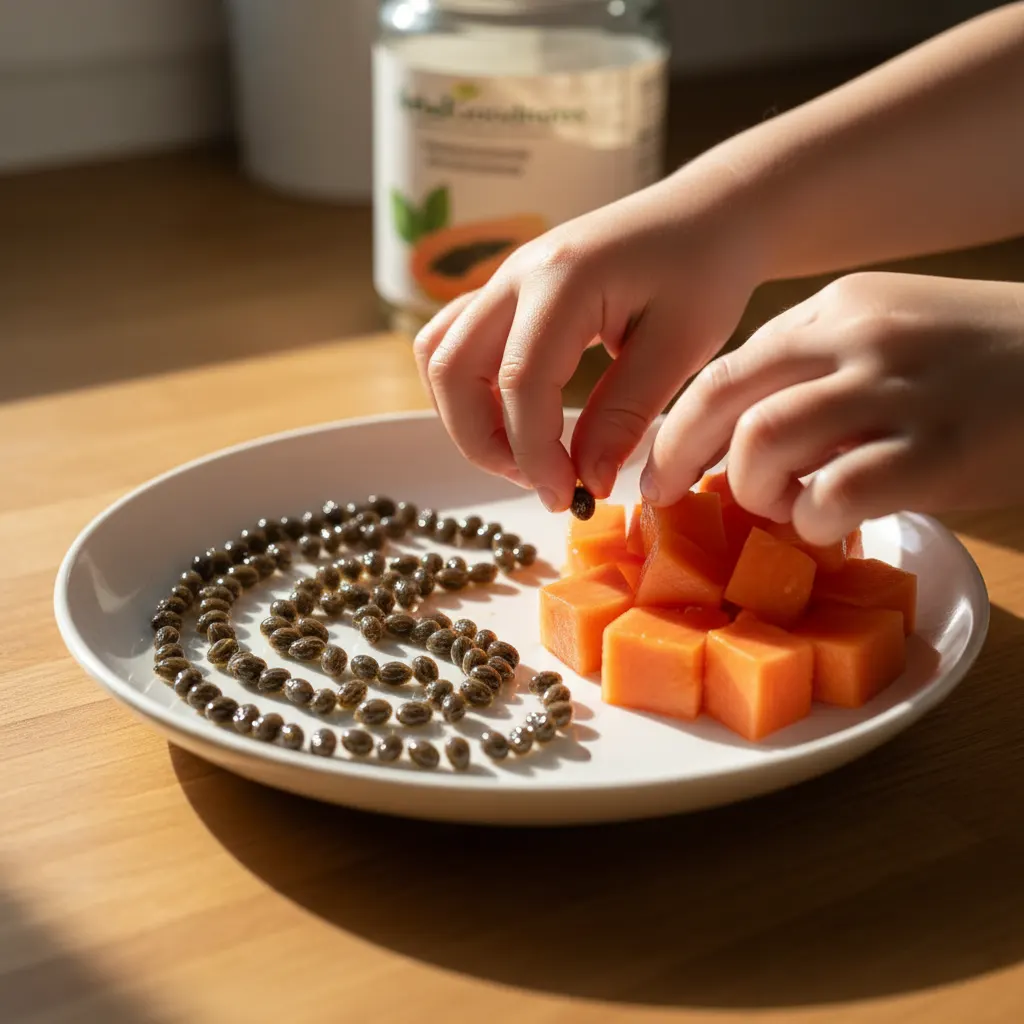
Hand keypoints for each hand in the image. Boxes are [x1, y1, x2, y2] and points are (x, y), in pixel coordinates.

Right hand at [413, 164, 764, 510]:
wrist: (708, 212)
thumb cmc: (706, 270)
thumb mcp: (682, 347)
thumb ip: (626, 414)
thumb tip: (588, 480)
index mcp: (562, 279)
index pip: (518, 383)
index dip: (534, 454)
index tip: (570, 497)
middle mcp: (516, 274)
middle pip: (452, 370)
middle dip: (484, 443)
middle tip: (543, 482)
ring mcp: (503, 279)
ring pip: (440, 357)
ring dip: (468, 418)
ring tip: (526, 456)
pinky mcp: (506, 293)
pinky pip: (456, 343)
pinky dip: (471, 392)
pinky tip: (518, 419)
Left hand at [642, 271, 1023, 543]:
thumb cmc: (983, 361)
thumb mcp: (891, 335)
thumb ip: (816, 372)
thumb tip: (740, 437)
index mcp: (836, 310)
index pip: (724, 368)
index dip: (678, 427)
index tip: (661, 466)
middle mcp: (856, 339)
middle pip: (723, 401)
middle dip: (677, 458)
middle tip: (668, 501)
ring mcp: (897, 391)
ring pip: (762, 445)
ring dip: (753, 493)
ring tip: (781, 508)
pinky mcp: (939, 450)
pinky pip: (833, 495)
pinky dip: (814, 521)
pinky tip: (831, 523)